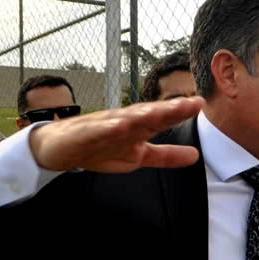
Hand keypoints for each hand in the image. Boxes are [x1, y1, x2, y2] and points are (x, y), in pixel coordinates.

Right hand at [29, 96, 203, 171]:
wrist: (59, 147)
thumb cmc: (101, 148)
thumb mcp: (138, 156)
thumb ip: (166, 156)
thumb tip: (196, 155)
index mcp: (138, 127)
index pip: (163, 118)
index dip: (180, 111)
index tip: (199, 103)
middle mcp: (124, 122)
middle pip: (148, 114)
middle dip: (167, 109)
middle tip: (188, 104)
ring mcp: (103, 126)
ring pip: (124, 119)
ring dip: (141, 114)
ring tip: (158, 112)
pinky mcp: (84, 134)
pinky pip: (97, 131)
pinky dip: (107, 128)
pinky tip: (118, 125)